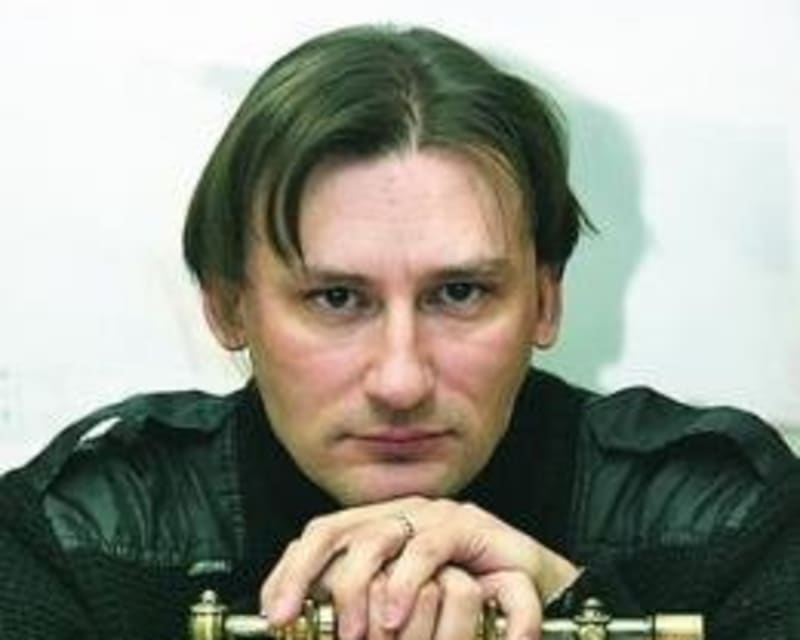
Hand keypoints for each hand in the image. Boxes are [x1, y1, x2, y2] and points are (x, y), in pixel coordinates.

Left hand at [260, 496, 578, 638]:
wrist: (534, 596)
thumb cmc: (466, 609)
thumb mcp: (403, 613)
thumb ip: (365, 612)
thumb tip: (311, 628)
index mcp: (380, 529)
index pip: (322, 536)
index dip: (291, 569)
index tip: (272, 614)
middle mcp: (402, 514)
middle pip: (339, 529)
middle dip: (305, 574)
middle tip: (290, 620)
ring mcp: (435, 515)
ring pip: (377, 535)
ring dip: (356, 586)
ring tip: (352, 634)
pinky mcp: (470, 525)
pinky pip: (429, 547)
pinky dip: (406, 582)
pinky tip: (395, 617)